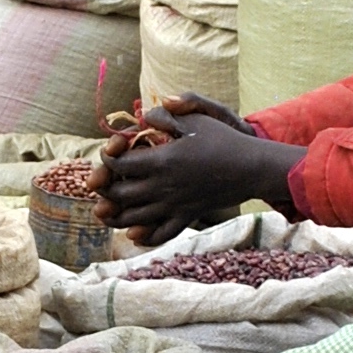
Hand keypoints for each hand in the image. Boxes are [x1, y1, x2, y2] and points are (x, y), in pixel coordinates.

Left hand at [101, 101, 302, 241]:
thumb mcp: (195, 119)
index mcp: (160, 162)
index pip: (118, 165)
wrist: (251, 168)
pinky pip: (160, 233)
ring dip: (115, 216)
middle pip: (119, 195)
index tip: (109, 152)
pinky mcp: (186, 217)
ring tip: (106, 211)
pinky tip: (134, 233)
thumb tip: (142, 118)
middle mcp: (162, 188)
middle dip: (105, 189)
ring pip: (133, 219)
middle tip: (102, 183)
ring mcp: (174, 206)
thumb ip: (164, 116)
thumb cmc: (223, 140)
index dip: (106, 159)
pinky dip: (144, 236)